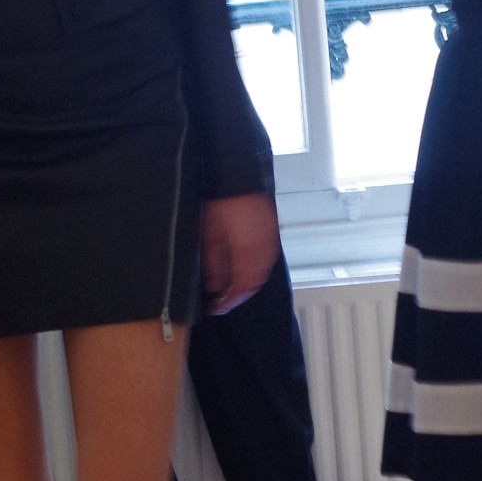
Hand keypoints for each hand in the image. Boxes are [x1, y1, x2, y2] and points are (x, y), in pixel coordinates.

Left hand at [201, 192, 279, 313]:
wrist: (238, 172)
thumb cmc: (221, 199)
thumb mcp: (208, 233)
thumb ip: (212, 262)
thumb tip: (214, 285)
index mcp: (245, 250)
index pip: (241, 286)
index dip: (229, 301)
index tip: (218, 307)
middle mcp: (262, 247)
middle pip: (254, 282)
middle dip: (240, 294)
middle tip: (225, 300)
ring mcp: (269, 238)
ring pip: (263, 271)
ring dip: (250, 282)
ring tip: (234, 286)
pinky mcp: (272, 230)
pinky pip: (268, 257)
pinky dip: (258, 268)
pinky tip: (247, 266)